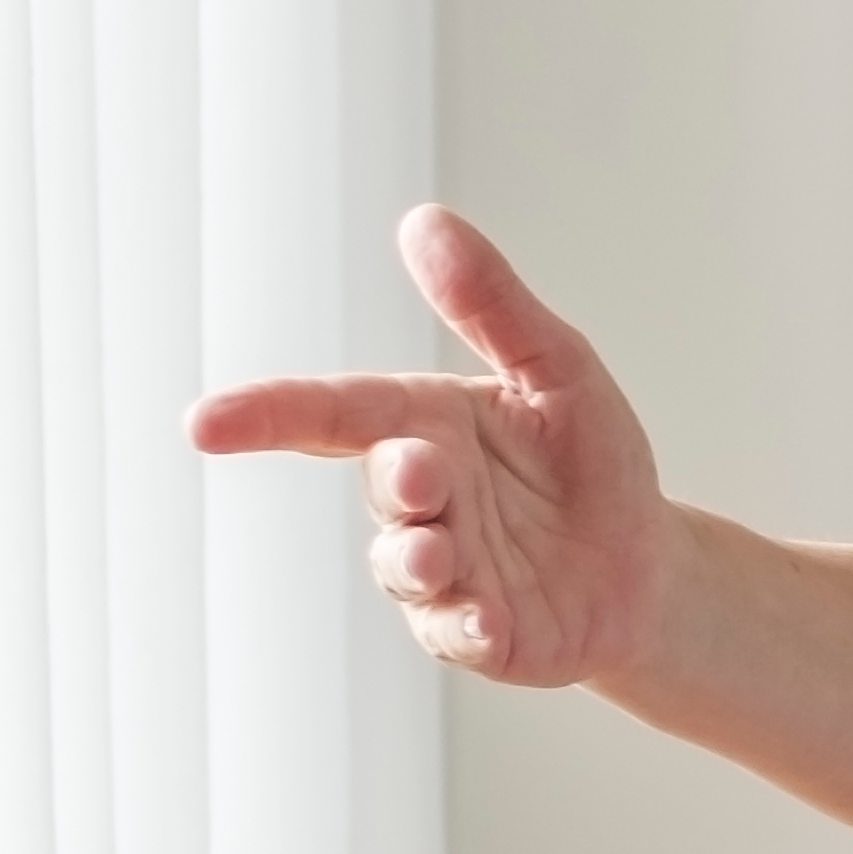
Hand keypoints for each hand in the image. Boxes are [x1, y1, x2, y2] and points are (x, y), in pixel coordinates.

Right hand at [184, 206, 672, 691]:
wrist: (649, 570)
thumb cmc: (591, 464)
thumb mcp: (558, 370)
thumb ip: (492, 306)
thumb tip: (424, 220)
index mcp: (425, 425)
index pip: (332, 411)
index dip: (265, 415)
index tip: (203, 424)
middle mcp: (422, 499)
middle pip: (382, 485)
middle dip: (395, 480)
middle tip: (420, 469)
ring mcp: (443, 571)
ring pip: (405, 565)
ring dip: (416, 558)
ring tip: (438, 553)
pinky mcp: (479, 631)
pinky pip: (455, 632)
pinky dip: (462, 627)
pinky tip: (482, 623)